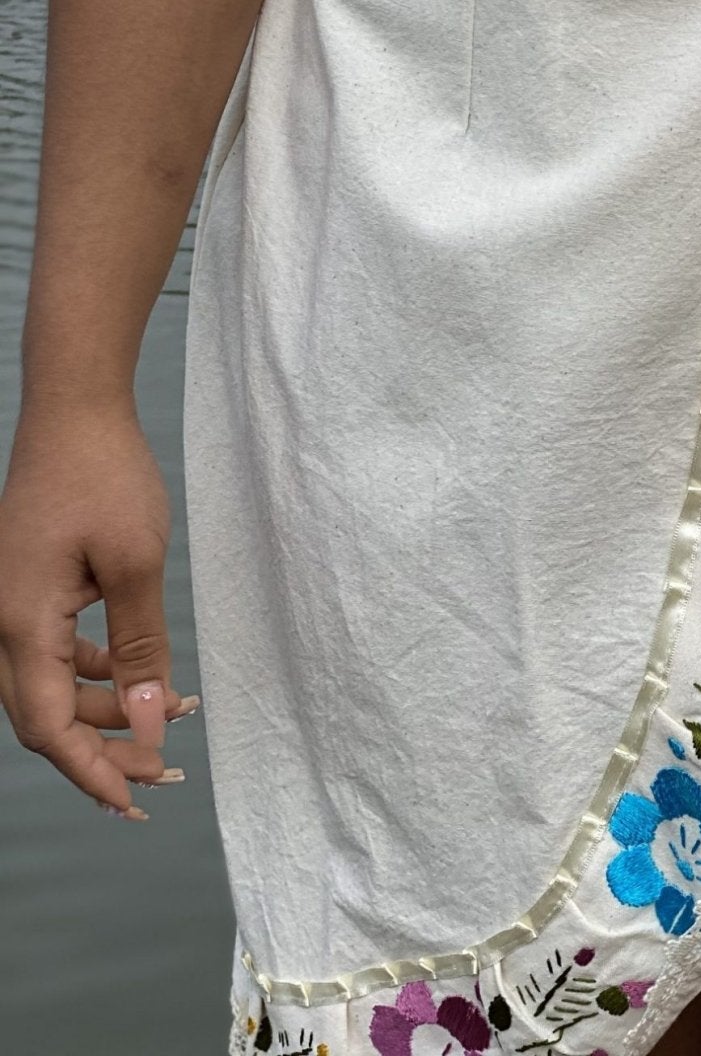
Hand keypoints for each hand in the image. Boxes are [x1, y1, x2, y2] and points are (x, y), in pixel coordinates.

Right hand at [0, 396, 194, 815]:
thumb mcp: (136, 563)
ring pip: (49, 685)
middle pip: (43, 716)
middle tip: (163, 772)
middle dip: (102, 749)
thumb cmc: (104, 474)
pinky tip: (137, 673)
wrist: (74, 408)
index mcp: (20, 623)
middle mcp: (1, 622)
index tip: (132, 803)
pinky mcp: (26, 587)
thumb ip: (140, 648)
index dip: (90, 772)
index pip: (47, 727)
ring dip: (104, 708)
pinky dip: (93, 671)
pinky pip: (52, 650)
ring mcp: (9, 604)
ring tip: (171, 716)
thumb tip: (150, 723)